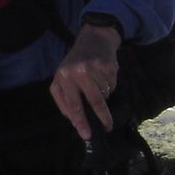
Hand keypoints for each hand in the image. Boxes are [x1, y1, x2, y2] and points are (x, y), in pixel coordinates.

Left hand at [50, 21, 121, 141]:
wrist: (93, 39)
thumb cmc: (74, 64)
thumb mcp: (62, 78)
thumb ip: (64, 100)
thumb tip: (74, 120)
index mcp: (64, 77)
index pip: (73, 104)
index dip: (80, 122)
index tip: (86, 135)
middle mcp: (79, 72)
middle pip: (94, 101)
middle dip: (102, 117)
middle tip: (107, 127)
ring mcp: (95, 67)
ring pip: (105, 94)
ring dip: (104, 96)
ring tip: (97, 85)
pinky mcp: (109, 65)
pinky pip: (112, 85)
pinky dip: (109, 86)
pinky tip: (103, 76)